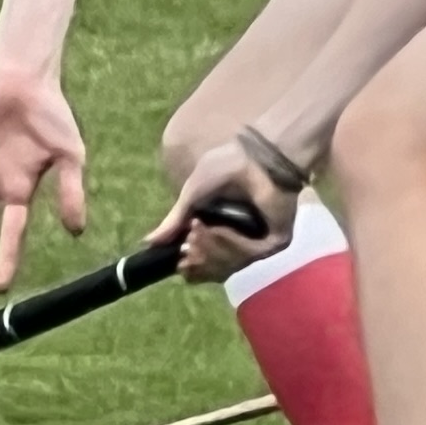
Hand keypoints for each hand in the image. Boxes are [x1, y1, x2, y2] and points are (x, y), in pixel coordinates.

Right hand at [153, 133, 297, 283]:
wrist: (254, 155)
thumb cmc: (225, 167)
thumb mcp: (192, 194)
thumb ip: (175, 220)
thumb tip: (148, 242)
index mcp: (221, 233)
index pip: (206, 264)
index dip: (192, 267)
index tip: (179, 263)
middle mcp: (241, 242)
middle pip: (217, 270)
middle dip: (200, 258)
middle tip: (189, 241)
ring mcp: (260, 243)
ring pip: (232, 265)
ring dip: (212, 251)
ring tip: (200, 230)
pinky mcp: (277, 241)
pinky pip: (250, 255)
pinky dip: (231, 245)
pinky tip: (218, 231)